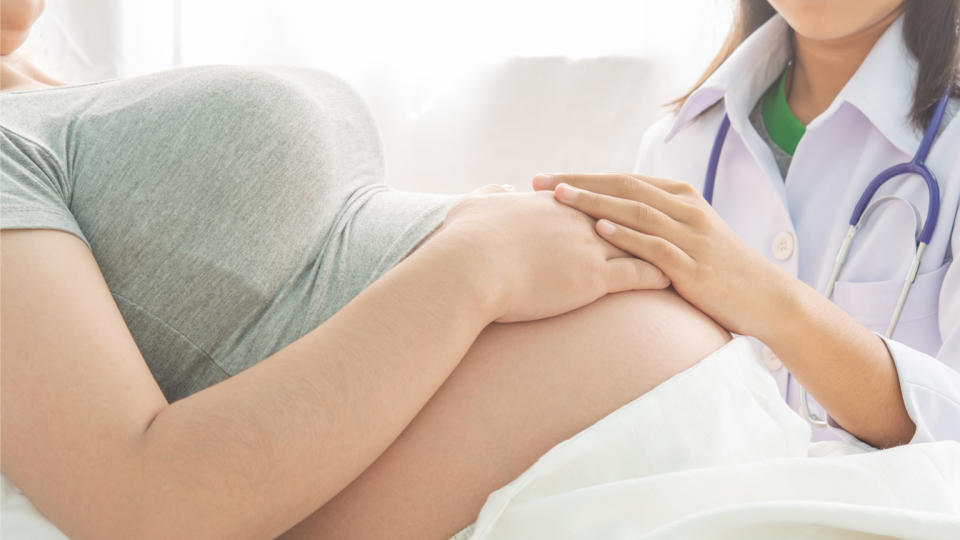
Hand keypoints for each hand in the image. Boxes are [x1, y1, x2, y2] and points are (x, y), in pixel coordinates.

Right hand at [432, 183, 670, 322]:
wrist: (468, 268)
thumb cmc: (464, 241)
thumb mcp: (472, 206)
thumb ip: (488, 194)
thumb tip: (499, 188)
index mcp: (550, 203)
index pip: (592, 199)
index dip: (611, 204)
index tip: (626, 208)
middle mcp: (577, 218)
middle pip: (622, 215)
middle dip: (647, 222)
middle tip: (668, 227)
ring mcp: (589, 246)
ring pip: (638, 242)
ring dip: (660, 248)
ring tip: (680, 255)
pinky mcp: (593, 277)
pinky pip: (639, 275)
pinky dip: (660, 276)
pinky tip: (674, 281)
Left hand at [532, 173, 797, 338]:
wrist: (766, 298)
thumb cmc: (717, 269)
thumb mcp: (685, 237)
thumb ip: (652, 224)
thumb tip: (604, 220)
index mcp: (680, 197)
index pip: (622, 179)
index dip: (581, 177)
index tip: (544, 179)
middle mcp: (685, 209)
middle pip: (623, 187)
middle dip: (578, 183)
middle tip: (539, 183)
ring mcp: (691, 236)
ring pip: (636, 210)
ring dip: (595, 202)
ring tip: (560, 198)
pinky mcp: (694, 265)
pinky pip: (655, 245)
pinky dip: (627, 235)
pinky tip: (599, 229)